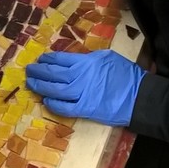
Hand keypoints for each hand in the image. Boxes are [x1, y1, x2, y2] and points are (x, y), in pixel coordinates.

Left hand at [25, 49, 145, 124]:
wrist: (140, 96)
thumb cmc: (126, 75)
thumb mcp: (107, 58)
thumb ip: (89, 59)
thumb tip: (75, 61)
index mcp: (86, 62)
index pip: (61, 59)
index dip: (47, 60)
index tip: (40, 60)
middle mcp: (81, 76)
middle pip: (53, 73)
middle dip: (39, 71)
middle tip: (29, 71)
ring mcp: (82, 93)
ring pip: (55, 90)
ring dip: (40, 86)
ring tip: (31, 84)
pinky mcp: (86, 109)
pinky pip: (65, 107)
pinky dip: (54, 105)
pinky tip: (46, 101)